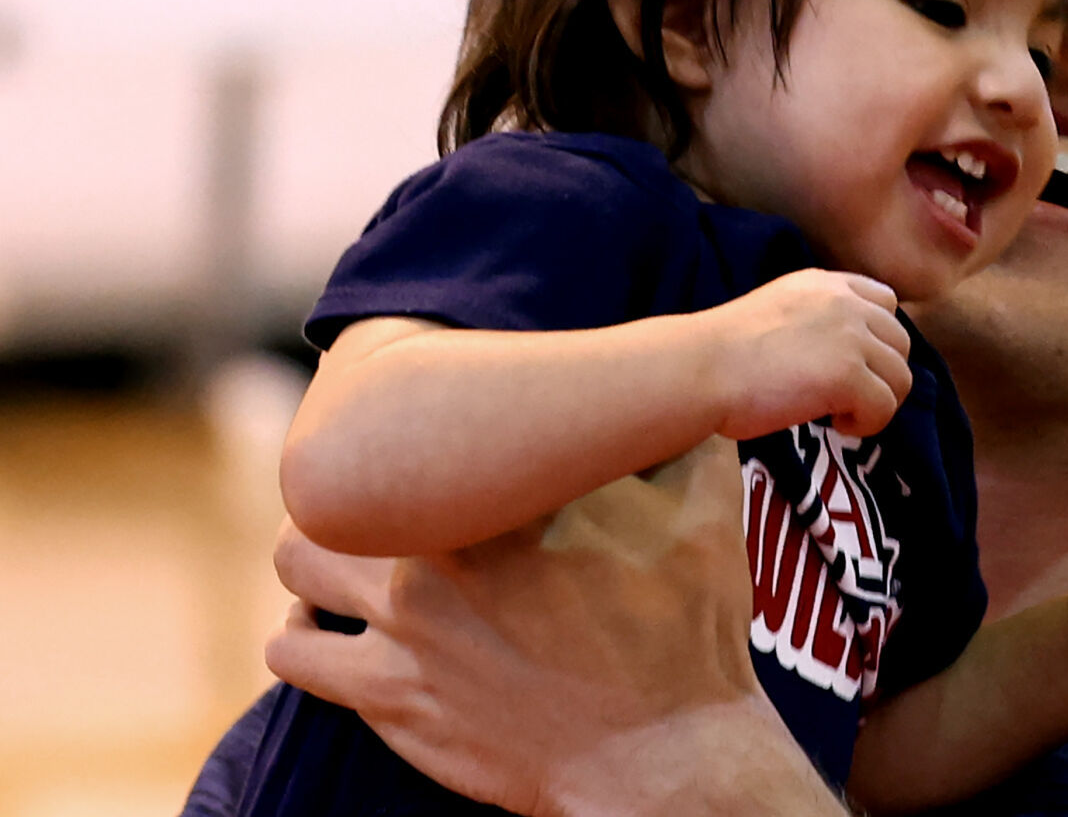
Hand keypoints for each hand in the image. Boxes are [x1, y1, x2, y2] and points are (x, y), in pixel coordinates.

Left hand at [265, 439, 839, 816]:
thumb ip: (680, 424)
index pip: (423, 418)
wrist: (667, 753)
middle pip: (338, 481)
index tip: (432, 427)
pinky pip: (292, 655)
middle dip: (352, 482)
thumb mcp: (706, 502)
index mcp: (506, 491)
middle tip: (381, 496)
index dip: (419, 415)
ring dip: (315, 556)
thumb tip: (669, 382)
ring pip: (298, 564)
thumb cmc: (689, 626)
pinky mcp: (390, 699)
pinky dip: (302, 638)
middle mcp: (436, 549)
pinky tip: (331, 634)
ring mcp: (405, 628)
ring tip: (345, 562)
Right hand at [703, 268, 910, 439]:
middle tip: (847, 398)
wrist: (702, 367)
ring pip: (900, 379)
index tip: (855, 363)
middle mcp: (847, 303)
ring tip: (838, 414)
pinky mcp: (849, 376)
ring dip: (876, 402)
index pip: (886, 302)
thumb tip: (843, 352)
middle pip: (900, 344)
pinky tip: (834, 424)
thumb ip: (816, 319)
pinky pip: (884, 408)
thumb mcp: (778, 309)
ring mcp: (851, 338)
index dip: (878, 339)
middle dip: (881, 375)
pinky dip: (865, 424)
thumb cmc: (724, 349)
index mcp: (827, 284)